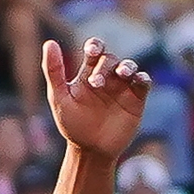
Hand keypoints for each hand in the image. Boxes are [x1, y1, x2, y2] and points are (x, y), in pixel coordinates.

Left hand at [42, 37, 150, 162]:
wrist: (90, 151)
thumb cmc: (73, 125)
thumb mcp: (60, 98)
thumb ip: (54, 71)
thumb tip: (49, 42)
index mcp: (88, 73)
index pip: (94, 51)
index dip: (95, 46)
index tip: (91, 51)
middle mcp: (107, 77)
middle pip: (110, 59)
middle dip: (104, 66)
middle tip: (95, 83)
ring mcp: (122, 87)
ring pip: (129, 67)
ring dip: (127, 66)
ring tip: (122, 73)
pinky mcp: (136, 100)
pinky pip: (144, 83)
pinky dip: (143, 78)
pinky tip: (139, 80)